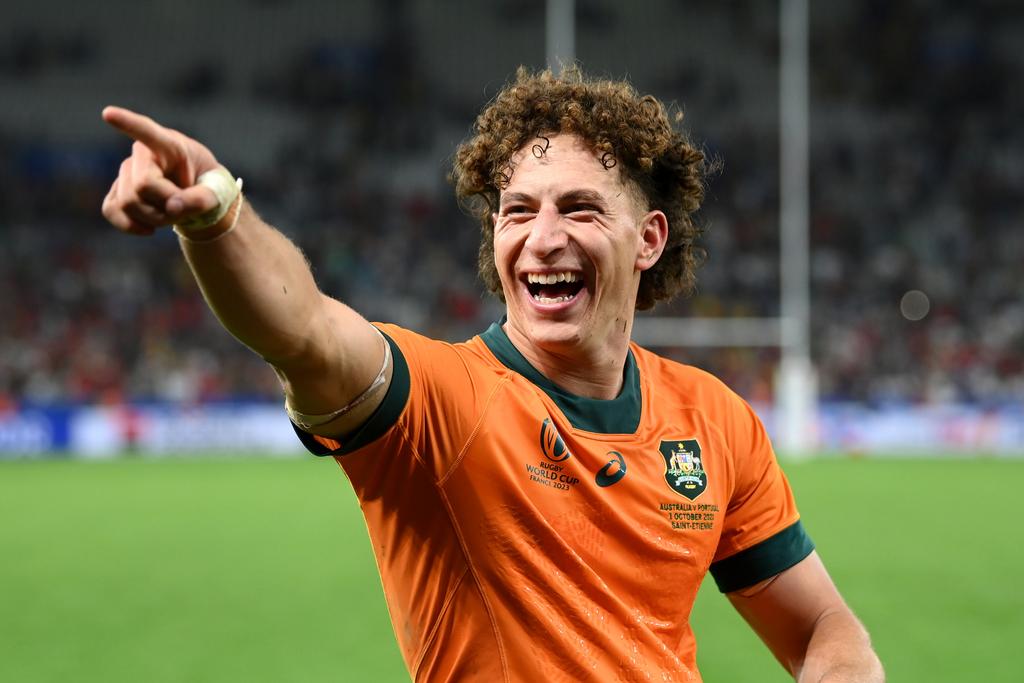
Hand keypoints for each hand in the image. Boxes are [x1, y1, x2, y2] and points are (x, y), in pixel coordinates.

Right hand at [101, 106, 222, 235]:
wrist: (196, 197)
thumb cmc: (206, 187)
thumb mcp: (215, 192)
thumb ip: (200, 199)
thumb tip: (171, 207)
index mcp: (169, 144)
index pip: (146, 131)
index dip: (127, 123)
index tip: (108, 114)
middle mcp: (142, 154)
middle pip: (143, 186)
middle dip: (165, 206)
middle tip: (183, 209)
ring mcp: (126, 172)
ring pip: (129, 202)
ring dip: (154, 218)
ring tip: (171, 215)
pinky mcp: (117, 191)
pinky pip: (111, 210)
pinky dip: (130, 225)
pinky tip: (149, 230)